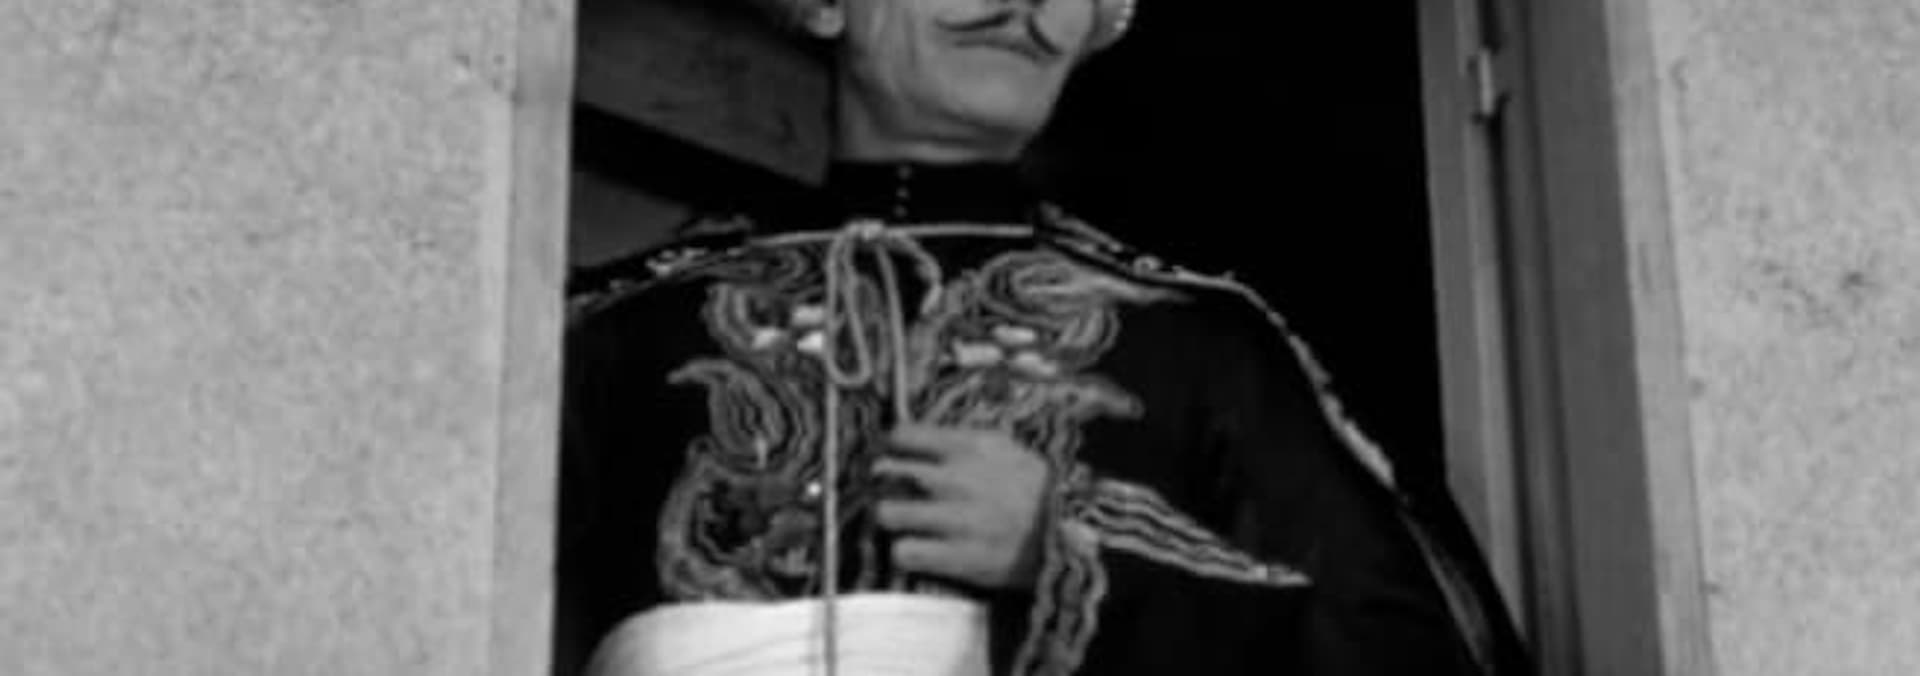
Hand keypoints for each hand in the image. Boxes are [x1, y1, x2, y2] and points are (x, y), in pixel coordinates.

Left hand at [871, 424, 1052, 589]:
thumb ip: (961, 441)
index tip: (893, 457)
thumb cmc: (1039, 489)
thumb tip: (919, 438)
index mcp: (968, 447)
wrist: (1074, 533)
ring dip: (891, 519)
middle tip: (892, 492)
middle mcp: (955, 479)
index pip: (901, 436)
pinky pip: (904, 553)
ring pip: (887, 513)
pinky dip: (906, 553)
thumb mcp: (1006, 448)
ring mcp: (954, 520)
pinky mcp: (957, 557)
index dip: (891, 447)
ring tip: (905, 524)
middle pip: (885, 472)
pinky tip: (919, 550)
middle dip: (884, 483)